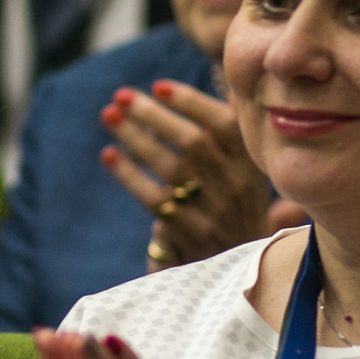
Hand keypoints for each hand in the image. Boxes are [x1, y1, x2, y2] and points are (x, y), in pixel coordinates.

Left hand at [100, 82, 288, 267]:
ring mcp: (214, 213)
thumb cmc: (233, 209)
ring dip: (135, 138)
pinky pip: (153, 199)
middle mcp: (237, 187)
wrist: (238, 272)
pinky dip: (128, 175)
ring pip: (169, 168)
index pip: (225, 125)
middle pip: (192, 142)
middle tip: (120, 95)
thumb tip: (234, 90)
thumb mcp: (247, 174)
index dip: (191, 102)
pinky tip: (108, 155)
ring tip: (108, 116)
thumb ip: (235, 136)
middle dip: (153, 115)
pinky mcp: (189, 235)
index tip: (158, 86)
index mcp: (251, 164)